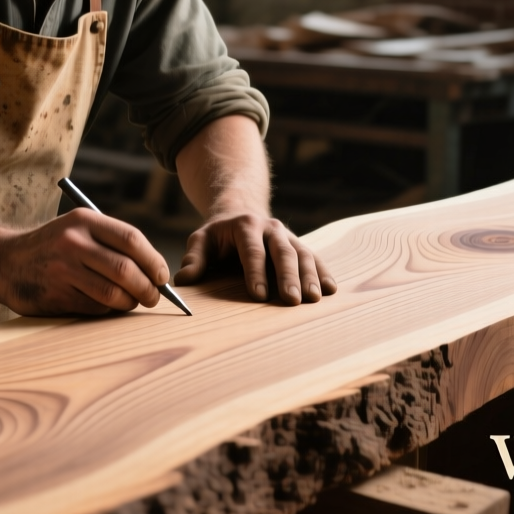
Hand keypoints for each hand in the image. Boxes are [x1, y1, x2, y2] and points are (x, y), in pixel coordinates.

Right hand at [0, 208, 170, 315]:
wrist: (4, 262)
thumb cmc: (53, 246)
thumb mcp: (77, 229)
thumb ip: (111, 243)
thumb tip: (155, 272)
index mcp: (83, 221)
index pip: (131, 240)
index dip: (154, 261)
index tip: (162, 276)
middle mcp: (73, 243)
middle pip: (126, 270)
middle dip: (148, 288)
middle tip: (153, 297)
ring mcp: (63, 270)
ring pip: (113, 293)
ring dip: (130, 303)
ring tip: (132, 302)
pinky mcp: (56, 295)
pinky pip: (95, 307)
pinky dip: (108, 310)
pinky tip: (107, 305)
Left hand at [174, 213, 336, 304]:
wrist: (241, 213)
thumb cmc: (218, 235)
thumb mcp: (201, 240)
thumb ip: (194, 259)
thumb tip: (183, 281)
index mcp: (245, 226)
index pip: (252, 250)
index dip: (255, 272)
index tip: (259, 294)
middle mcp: (270, 228)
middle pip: (282, 251)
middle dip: (288, 276)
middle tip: (292, 300)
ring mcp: (288, 236)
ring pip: (303, 253)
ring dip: (310, 276)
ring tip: (314, 298)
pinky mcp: (299, 245)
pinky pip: (314, 257)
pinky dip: (323, 272)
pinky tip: (331, 289)